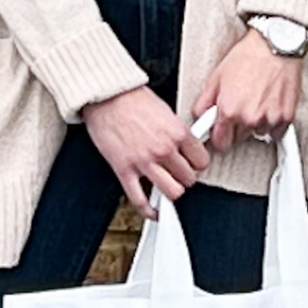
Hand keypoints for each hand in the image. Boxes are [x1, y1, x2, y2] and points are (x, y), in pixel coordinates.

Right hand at [81, 85, 210, 219]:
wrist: (105, 96)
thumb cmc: (131, 98)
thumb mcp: (165, 110)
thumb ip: (176, 131)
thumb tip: (185, 144)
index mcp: (177, 132)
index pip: (201, 160)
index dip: (198, 164)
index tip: (193, 164)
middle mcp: (164, 149)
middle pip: (189, 179)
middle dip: (184, 178)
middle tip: (178, 173)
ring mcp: (144, 161)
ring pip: (172, 193)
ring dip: (170, 192)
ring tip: (166, 186)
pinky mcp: (125, 170)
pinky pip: (139, 199)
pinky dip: (148, 210)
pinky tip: (152, 210)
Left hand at [191, 27, 301, 154]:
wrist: (276, 45)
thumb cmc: (248, 56)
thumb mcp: (217, 76)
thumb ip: (204, 101)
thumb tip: (199, 116)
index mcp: (228, 111)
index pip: (220, 142)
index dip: (218, 137)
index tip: (220, 133)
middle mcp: (248, 118)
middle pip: (238, 139)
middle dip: (237, 127)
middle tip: (240, 106)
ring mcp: (268, 119)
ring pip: (258, 134)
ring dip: (256, 123)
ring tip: (256, 101)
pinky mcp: (286, 117)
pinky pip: (276, 131)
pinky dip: (273, 122)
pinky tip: (269, 104)